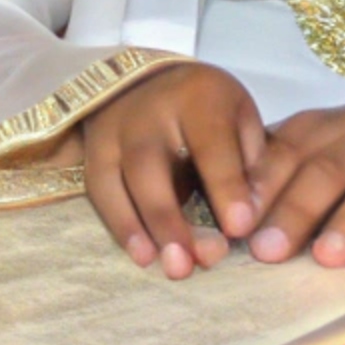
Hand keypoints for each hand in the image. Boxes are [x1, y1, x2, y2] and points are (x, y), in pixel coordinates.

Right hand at [78, 63, 266, 278]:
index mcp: (196, 95)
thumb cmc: (208, 106)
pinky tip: (143, 256)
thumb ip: (252, 164)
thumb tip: (250, 220)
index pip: (209, 142)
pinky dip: (119, 225)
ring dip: (141, 228)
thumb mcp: (241, 117)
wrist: (151, 78)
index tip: (240, 228)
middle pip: (151, 164)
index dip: (225, 186)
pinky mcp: (93, 148)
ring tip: (171, 267)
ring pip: (117, 179)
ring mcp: (113, 128)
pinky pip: (99, 190)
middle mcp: (147, 109)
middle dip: (172, 217)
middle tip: (198, 261)